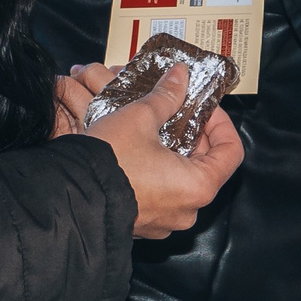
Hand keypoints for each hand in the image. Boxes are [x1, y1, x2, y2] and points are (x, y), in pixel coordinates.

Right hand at [57, 61, 243, 237]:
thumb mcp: (139, 117)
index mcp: (198, 186)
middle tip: (177, 111)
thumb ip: (166, 96)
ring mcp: (165, 222)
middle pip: (207, 166)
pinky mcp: (144, 225)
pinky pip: (161, 195)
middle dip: (194, 134)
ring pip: (182, 181)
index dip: (221, 123)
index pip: (231, 152)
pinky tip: (139, 152)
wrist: (68, 198)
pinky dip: (157, 172)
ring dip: (174, 153)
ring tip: (156, 128)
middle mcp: (188, 210)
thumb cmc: (110, 160)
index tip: (203, 106)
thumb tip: (181, 75)